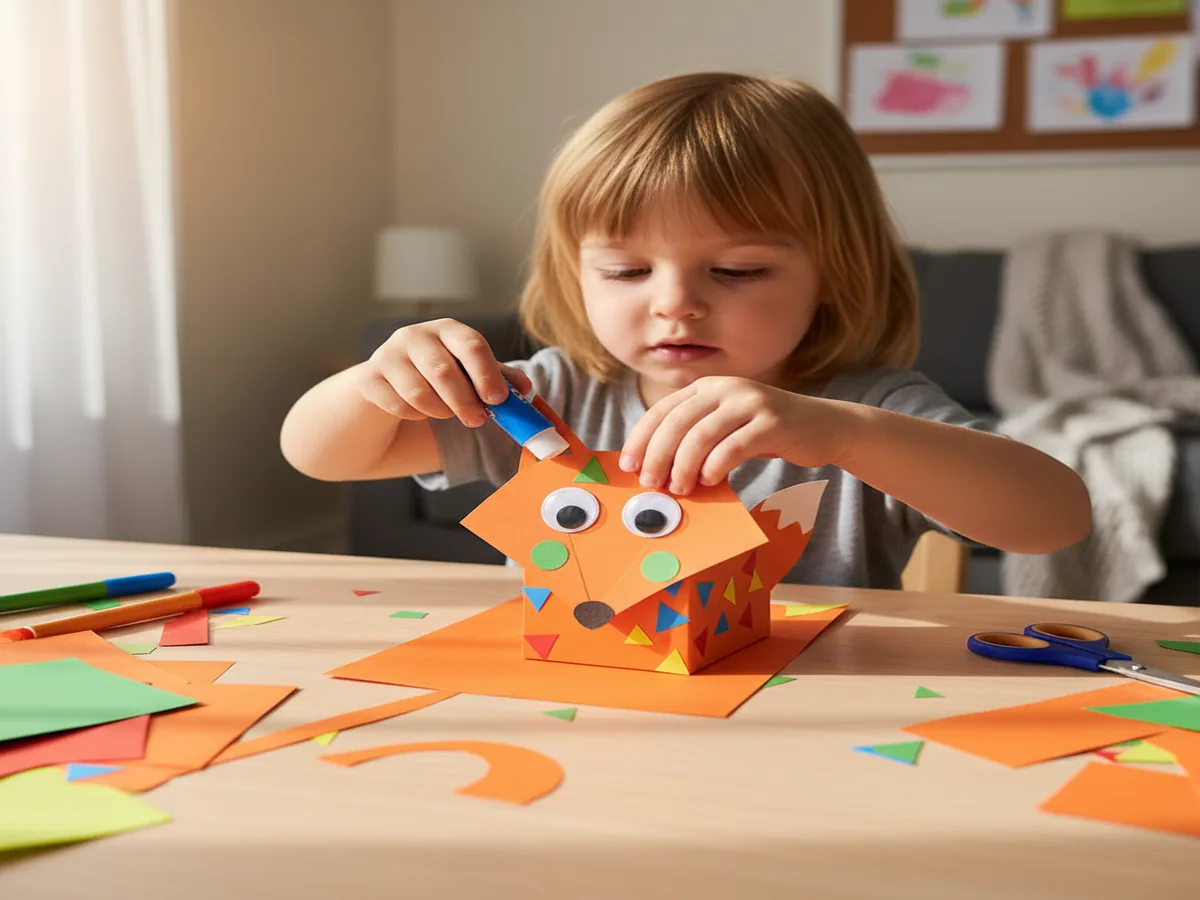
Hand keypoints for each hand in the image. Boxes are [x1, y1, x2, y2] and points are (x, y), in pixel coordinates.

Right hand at [355, 318, 531, 426]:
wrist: (386, 384)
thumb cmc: (436, 374)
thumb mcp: (469, 372)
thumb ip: (498, 378)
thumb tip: (525, 387)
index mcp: (447, 330)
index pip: (470, 345)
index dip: (487, 374)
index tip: (498, 400)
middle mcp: (414, 335)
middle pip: (443, 371)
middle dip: (464, 401)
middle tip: (477, 421)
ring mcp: (387, 354)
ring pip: (419, 392)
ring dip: (439, 411)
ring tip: (447, 414)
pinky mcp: (369, 378)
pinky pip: (397, 406)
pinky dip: (414, 416)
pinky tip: (419, 412)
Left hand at [619, 376, 852, 494]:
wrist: (823, 426)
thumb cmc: (767, 432)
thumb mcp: (728, 426)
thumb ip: (696, 437)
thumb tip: (655, 469)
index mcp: (708, 386)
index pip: (663, 410)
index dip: (641, 438)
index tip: (629, 466)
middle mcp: (726, 388)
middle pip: (677, 422)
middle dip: (657, 455)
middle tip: (650, 483)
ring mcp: (751, 402)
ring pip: (701, 435)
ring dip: (684, 466)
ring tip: (679, 488)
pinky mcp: (773, 421)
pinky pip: (733, 446)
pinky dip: (716, 467)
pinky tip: (711, 481)